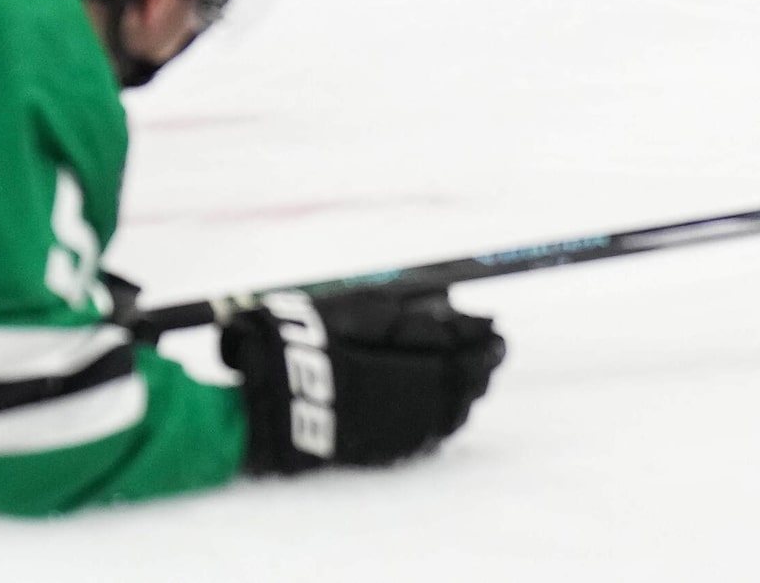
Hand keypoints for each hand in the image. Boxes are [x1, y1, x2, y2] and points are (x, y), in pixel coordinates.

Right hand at [221, 289, 504, 472]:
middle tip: (498, 350)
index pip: (451, 347)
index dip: (476, 336)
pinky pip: (427, 436)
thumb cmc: (300, 342)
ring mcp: (392, 426)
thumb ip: (402, 313)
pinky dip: (445, 418)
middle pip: (456, 380)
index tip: (495, 326)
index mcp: (395, 360)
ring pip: (448, 411)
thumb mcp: (349, 312)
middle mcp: (401, 396)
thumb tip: (451, 311)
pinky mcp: (380, 449)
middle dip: (481, 364)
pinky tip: (449, 409)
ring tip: (480, 377)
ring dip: (468, 391)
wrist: (262, 400)